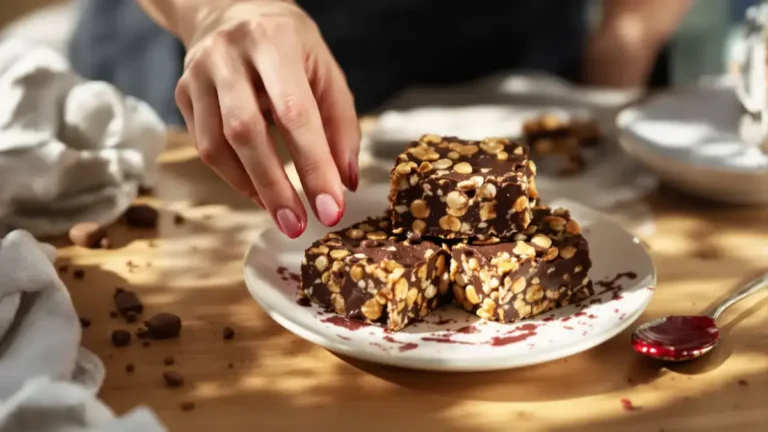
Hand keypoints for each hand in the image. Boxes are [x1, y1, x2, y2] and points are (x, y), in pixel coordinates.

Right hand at [174, 1, 359, 237]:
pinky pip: (205, 147)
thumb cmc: (289, 44)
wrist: (230, 9)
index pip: (295, 113)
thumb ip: (341, 126)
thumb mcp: (325, 72)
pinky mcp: (182, 92)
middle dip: (275, 186)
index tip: (331, 209)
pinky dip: (234, 177)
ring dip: (252, 188)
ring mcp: (198, 73)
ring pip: (216, 145)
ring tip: (283, 214)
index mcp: (274, 42)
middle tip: (298, 225)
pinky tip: (259, 191)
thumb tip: (345, 183)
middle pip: (245, 132)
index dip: (314, 166)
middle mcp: (229, 54)